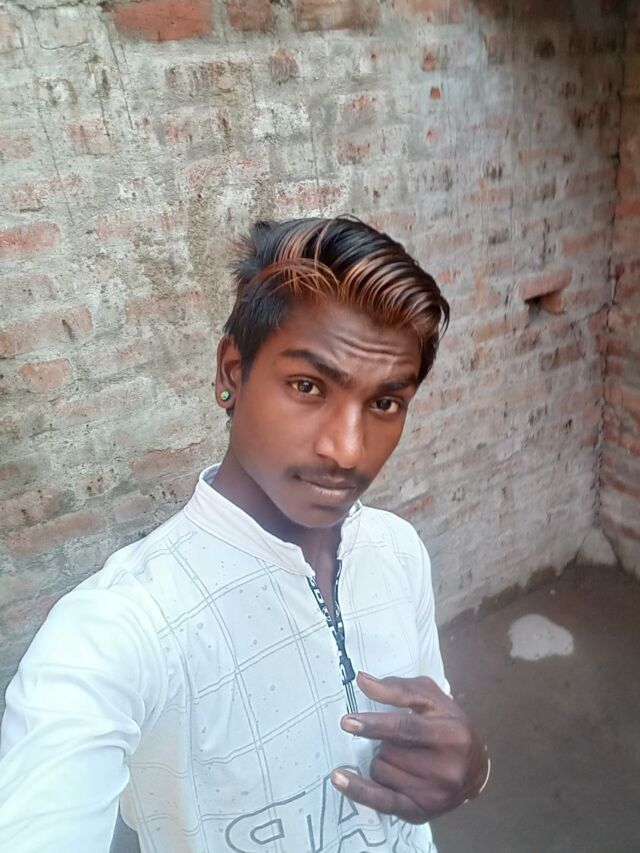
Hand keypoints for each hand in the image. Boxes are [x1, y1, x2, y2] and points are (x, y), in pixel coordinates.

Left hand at [331, 672, 488, 823]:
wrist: (474, 768)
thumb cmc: (449, 724)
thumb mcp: (431, 698)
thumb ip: (399, 689)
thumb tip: (363, 681)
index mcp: (452, 736)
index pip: (406, 730)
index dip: (375, 725)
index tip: (347, 722)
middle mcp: (446, 770)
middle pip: (389, 752)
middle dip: (384, 741)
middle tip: (400, 739)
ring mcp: (433, 796)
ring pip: (381, 771)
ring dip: (381, 759)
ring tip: (401, 755)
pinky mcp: (420, 812)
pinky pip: (380, 802)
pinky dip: (358, 789)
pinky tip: (339, 779)